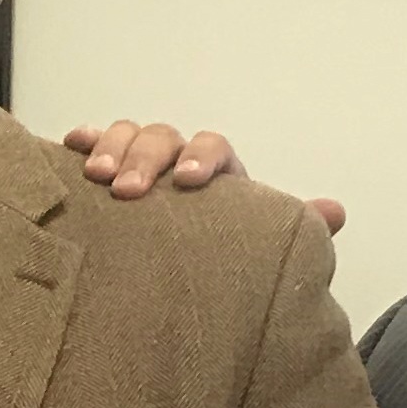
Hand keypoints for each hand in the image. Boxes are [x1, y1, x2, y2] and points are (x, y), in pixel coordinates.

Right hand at [61, 120, 347, 233]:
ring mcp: (142, 163)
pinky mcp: (109, 173)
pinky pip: (95, 145)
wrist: (191, 272)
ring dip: (113, 149)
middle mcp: (179, 159)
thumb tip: (335, 212)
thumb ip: (295, 228)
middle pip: (164, 137)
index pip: (214, 148)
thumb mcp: (260, 244)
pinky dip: (84, 141)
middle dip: (146, 159)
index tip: (187, 182)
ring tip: (97, 178)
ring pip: (129, 135)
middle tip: (129, 192)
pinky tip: (70, 147)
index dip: (201, 157)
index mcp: (219, 174)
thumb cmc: (224, 256)